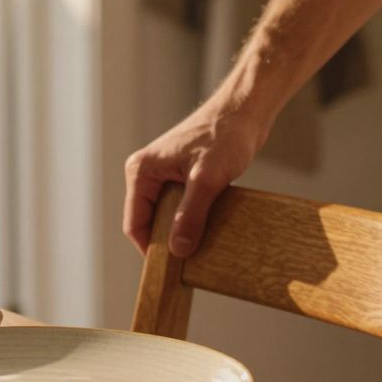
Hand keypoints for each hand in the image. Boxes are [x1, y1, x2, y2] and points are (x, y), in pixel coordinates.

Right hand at [123, 102, 267, 256]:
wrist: (246, 111)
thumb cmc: (225, 134)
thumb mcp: (207, 179)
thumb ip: (191, 214)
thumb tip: (178, 249)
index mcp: (142, 171)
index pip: (135, 223)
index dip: (151, 249)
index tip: (172, 270)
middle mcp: (148, 174)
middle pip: (149, 223)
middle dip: (168, 241)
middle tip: (191, 259)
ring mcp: (165, 177)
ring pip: (167, 217)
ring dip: (183, 231)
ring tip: (203, 243)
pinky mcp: (183, 179)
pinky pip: (181, 209)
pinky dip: (193, 221)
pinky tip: (210, 228)